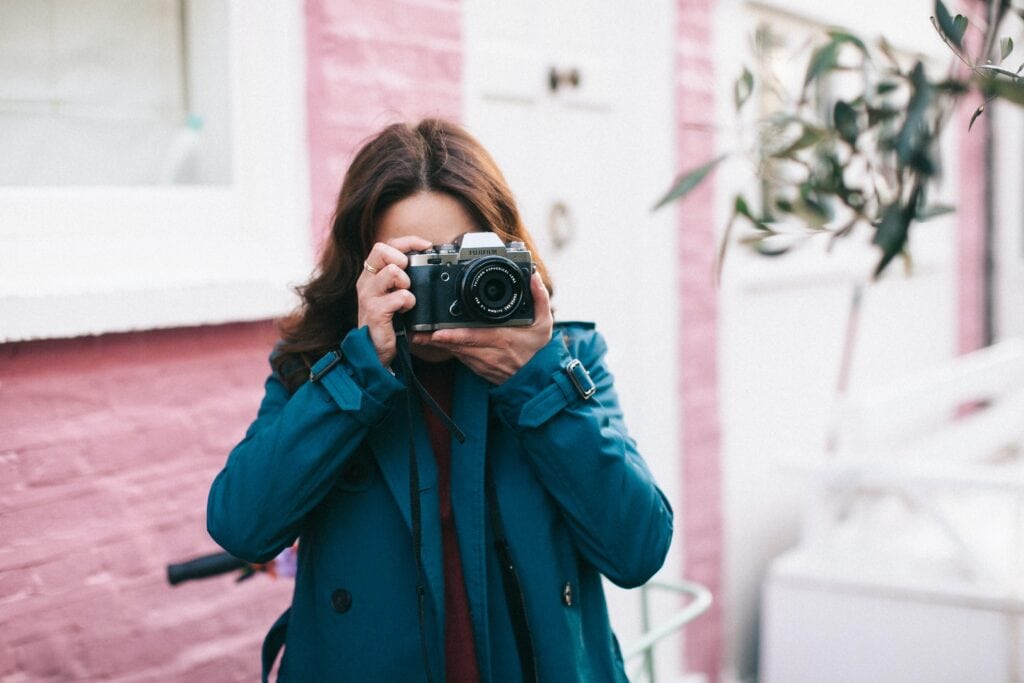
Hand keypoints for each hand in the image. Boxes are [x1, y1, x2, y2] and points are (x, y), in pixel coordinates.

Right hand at [357, 236, 432, 366]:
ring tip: (407, 297)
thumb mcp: (393, 295)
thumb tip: (426, 262)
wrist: (375, 351)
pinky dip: (408, 301)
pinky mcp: (375, 311)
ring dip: (407, 283)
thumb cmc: (388, 322)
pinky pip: (399, 296)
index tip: (426, 246)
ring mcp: (368, 296)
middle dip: (402, 259)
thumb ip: (403, 278)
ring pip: (392, 271)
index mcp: (371, 274)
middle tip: (408, 277)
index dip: (408, 241)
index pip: (386, 244)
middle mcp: (366, 281)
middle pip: (381, 249)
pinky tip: (406, 310)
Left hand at [412, 273, 553, 384]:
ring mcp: (481, 363)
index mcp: (503, 340)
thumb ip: (539, 299)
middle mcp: (489, 354)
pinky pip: (459, 357)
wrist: (536, 381)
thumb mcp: (544, 325)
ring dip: (437, 344)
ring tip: (418, 335)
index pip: (475, 337)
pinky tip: (434, 341)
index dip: (454, 335)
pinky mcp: (477, 368)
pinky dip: (447, 349)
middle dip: (436, 338)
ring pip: (455, 352)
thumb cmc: (538, 352)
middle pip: (457, 345)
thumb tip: (532, 278)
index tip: (438, 332)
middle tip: (417, 332)